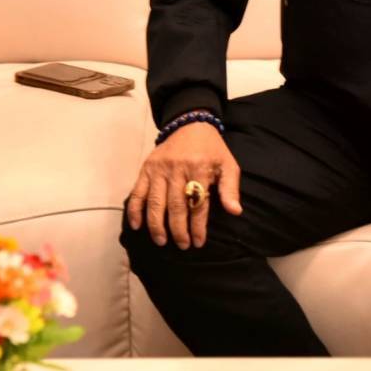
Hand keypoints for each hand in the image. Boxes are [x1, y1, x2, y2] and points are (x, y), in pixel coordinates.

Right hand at [125, 123, 241, 248]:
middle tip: (182, 245)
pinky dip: (135, 209)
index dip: (198, 226)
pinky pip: (138, 191)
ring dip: (157, 224)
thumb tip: (235, 212)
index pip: (198, 203)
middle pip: (176, 205)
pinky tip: (137, 226)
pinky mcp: (146, 168)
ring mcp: (159, 169)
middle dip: (178, 229)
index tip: (198, 242)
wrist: (190, 124)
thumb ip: (230, 189)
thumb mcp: (228, 165)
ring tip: (161, 241)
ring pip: (156, 201)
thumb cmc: (212, 149)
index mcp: (199, 168)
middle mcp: (177, 169)